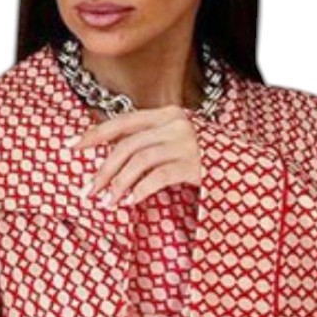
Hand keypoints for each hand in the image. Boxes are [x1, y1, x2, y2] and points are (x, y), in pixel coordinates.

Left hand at [67, 106, 202, 208]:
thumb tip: (111, 158)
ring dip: (118, 184)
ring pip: (140, 161)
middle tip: (87, 192)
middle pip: (127, 145)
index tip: (70, 147)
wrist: (245, 170)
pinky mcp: (196, 165)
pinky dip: (141, 190)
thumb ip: (149, 143)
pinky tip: (130, 203)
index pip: (122, 121)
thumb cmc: (204, 160)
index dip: (94, 134)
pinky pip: (159, 176)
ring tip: (107, 204)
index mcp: (167, 113)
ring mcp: (188, 142)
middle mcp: (176, 123)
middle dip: (103, 170)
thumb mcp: (175, 144)